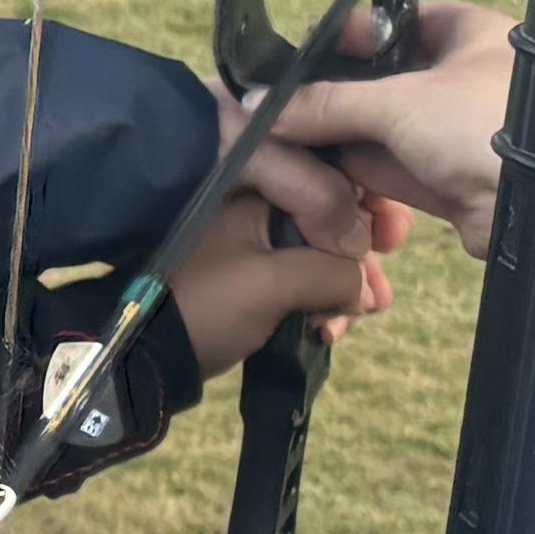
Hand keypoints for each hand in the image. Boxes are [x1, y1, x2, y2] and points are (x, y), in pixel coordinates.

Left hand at [164, 128, 381, 369]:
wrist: (144, 354)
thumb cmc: (206, 304)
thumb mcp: (275, 284)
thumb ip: (333, 270)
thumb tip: (366, 281)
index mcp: (253, 184)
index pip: (329, 179)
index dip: (364, 212)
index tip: (391, 245)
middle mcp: (252, 201)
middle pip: (328, 219)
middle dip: (356, 262)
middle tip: (375, 301)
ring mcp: (247, 238)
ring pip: (315, 252)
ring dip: (340, 288)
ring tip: (344, 325)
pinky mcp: (245, 271)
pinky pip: (296, 275)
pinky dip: (316, 300)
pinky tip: (326, 331)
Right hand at [272, 0, 514, 255]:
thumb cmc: (486, 124)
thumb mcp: (396, 101)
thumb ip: (327, 103)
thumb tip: (261, 107)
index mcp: (470, 34)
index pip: (399, 20)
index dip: (352, 33)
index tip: (304, 49)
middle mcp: (466, 80)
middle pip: (386, 80)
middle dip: (338, 96)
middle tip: (285, 105)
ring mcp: (459, 132)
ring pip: (387, 130)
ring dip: (344, 140)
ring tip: (288, 140)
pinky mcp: (451, 181)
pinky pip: (394, 171)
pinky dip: (361, 175)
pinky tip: (317, 175)